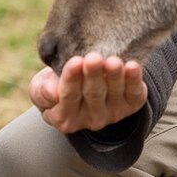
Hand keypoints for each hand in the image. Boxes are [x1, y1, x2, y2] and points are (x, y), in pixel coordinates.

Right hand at [28, 52, 147, 132]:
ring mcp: (113, 113)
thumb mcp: (42, 86)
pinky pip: (135, 93)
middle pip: (93, 94)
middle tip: (93, 58)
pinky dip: (135, 80)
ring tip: (113, 61)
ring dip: (114, 76)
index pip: (68, 96)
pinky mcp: (132, 104)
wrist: (85, 82)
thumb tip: (52, 93)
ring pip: (115, 93)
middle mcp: (90, 118)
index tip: (75, 61)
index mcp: (64, 117)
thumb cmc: (59, 83)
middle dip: (93, 75)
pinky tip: (133, 66)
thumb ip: (41, 91)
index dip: (71, 79)